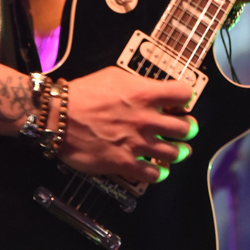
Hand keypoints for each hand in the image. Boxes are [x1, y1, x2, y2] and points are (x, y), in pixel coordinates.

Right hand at [60, 66, 197, 184]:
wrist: (60, 117)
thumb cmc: (84, 93)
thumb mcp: (115, 76)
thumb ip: (138, 84)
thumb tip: (151, 91)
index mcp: (145, 94)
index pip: (183, 93)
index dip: (184, 97)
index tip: (180, 101)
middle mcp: (147, 120)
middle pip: (186, 128)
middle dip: (188, 127)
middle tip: (185, 128)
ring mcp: (138, 144)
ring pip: (175, 153)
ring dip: (179, 151)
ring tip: (177, 149)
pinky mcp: (126, 164)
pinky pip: (155, 174)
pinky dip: (160, 172)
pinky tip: (158, 167)